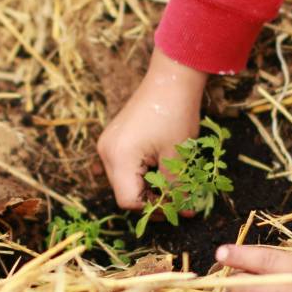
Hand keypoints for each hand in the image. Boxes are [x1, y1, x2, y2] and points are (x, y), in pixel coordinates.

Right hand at [98, 48, 207, 209]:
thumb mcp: (177, 156)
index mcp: (120, 157)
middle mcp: (107, 152)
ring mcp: (108, 144)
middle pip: (124, 192)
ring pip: (124, 181)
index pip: (128, 201)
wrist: (171, 79)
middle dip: (151, 200)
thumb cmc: (176, 114)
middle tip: (178, 199)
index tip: (176, 207)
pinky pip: (124, 166)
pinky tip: (161, 169)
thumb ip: (176, 188)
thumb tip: (184, 212)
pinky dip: (142, 173)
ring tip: (173, 184)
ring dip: (147, 187)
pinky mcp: (115, 139)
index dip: (153, 209)